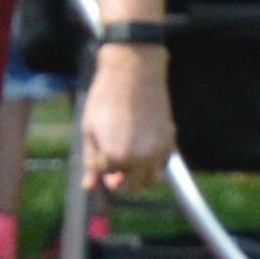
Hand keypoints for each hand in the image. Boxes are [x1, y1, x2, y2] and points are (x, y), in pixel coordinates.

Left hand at [81, 39, 174, 203]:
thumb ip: (91, 161)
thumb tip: (89, 186)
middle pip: (130, 187)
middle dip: (119, 182)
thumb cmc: (107, 97)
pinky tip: (142, 148)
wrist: (134, 70)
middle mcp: (140, 159)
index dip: (100, 166)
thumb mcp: (90, 130)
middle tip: (113, 169)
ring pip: (149, 181)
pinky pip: (162, 165)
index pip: (106, 176)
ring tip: (129, 160)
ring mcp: (158, 151)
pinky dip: (152, 164)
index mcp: (116, 156)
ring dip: (138, 177)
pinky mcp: (170, 141)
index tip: (100, 151)